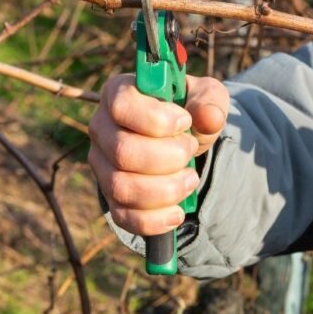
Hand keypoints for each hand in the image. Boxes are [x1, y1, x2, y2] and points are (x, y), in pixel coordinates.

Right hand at [88, 74, 229, 235]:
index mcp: (119, 93)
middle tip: (190, 149)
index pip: (120, 105)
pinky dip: (154, 220)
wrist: (185, 137)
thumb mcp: (207, 96)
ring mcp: (102, 165)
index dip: (156, 119)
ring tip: (190, 178)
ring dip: (166, 189)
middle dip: (169, 157)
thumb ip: (209, 102)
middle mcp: (102, 128)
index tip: (185, 122)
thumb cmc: (191, 109)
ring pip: (122, 187)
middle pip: (123, 152)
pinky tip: (177, 212)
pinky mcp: (110, 196)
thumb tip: (210, 117)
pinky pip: (123, 217)